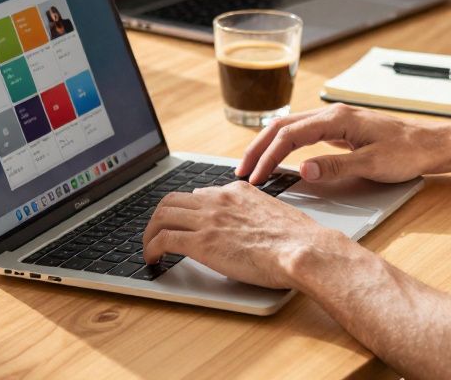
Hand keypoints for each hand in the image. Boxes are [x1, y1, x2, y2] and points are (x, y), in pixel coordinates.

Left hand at [142, 181, 348, 289]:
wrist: (302, 249)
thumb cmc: (297, 239)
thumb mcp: (273, 213)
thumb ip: (252, 213)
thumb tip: (245, 226)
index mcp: (237, 191)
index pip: (200, 193)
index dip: (186, 209)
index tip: (182, 221)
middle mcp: (218, 199)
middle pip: (173, 200)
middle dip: (159, 217)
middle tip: (156, 233)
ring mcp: (207, 219)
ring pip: (161, 216)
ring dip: (149, 232)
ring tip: (148, 248)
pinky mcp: (201, 242)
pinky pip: (163, 239)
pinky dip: (150, 249)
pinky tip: (152, 259)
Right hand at [237, 103, 447, 184]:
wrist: (432, 145)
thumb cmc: (408, 152)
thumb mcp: (372, 164)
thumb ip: (335, 166)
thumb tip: (303, 169)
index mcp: (337, 120)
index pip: (290, 135)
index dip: (269, 156)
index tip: (256, 177)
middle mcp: (333, 116)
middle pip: (283, 126)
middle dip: (259, 148)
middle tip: (241, 171)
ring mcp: (336, 122)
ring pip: (291, 128)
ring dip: (269, 145)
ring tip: (253, 165)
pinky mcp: (340, 131)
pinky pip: (303, 134)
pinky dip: (285, 145)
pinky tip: (279, 158)